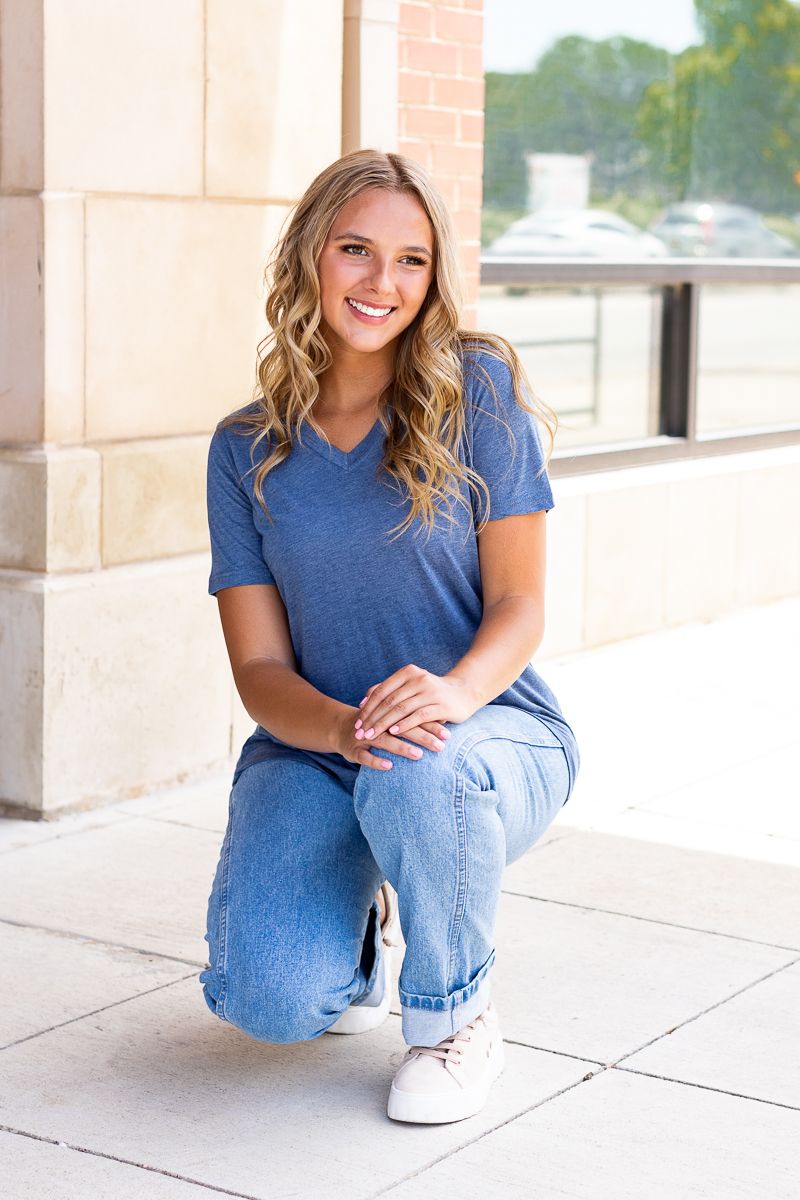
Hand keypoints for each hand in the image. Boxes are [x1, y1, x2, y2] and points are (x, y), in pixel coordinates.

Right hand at [334, 706, 451, 770]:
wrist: (340, 727)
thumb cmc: (377, 725)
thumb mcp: (393, 718)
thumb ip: (415, 717)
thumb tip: (446, 718)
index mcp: (390, 712)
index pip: (414, 716)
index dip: (431, 724)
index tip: (447, 734)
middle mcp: (378, 722)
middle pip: (402, 727)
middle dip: (423, 736)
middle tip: (440, 747)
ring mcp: (365, 735)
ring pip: (384, 740)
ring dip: (402, 747)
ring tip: (418, 755)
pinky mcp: (353, 749)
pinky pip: (364, 756)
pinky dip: (376, 760)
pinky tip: (389, 766)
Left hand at [354, 666, 478, 745]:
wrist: (464, 692)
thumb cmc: (431, 692)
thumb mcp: (410, 687)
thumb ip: (389, 690)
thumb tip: (363, 699)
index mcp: (408, 672)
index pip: (381, 690)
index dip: (368, 707)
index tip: (358, 722)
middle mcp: (418, 679)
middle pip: (389, 701)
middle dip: (373, 718)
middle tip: (361, 733)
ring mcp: (430, 691)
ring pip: (401, 709)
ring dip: (384, 724)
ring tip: (372, 735)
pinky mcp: (441, 705)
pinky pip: (419, 716)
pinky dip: (404, 724)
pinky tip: (393, 733)